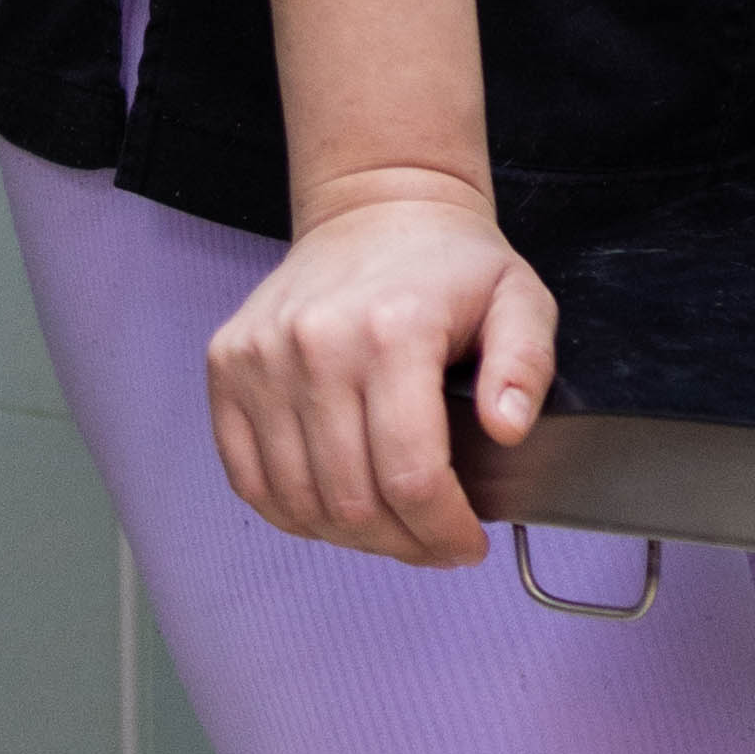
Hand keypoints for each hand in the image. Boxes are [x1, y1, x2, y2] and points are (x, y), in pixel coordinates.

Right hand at [206, 179, 556, 567]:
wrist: (376, 208)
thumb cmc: (449, 263)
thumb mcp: (519, 298)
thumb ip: (527, 363)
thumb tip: (507, 428)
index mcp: (394, 329)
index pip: (411, 475)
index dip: (443, 531)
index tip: (467, 545)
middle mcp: (317, 343)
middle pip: (353, 500)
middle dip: (403, 543)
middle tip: (434, 544)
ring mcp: (262, 356)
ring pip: (298, 501)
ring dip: (349, 537)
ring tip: (391, 528)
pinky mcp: (227, 364)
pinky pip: (249, 479)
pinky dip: (292, 512)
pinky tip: (334, 507)